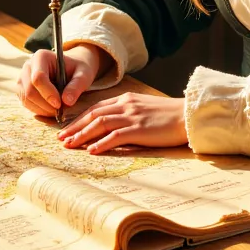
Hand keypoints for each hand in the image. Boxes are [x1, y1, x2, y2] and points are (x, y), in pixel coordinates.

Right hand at [17, 44, 108, 117]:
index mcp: (42, 56)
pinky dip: (38, 110)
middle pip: (29, 90)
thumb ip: (77, 85)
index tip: (60, 104)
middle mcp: (28, 65)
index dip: (48, 93)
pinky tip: (50, 109)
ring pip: (26, 99)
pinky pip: (26, 103)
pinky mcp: (21, 89)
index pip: (38, 77)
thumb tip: (67, 101)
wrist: (71, 69)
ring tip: (57, 110)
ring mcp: (22, 78)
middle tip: (60, 111)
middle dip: (45, 104)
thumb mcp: (83, 74)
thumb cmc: (77, 70)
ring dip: (42, 109)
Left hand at [59, 92, 186, 153]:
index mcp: (126, 99)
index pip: (96, 108)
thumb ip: (128, 113)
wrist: (188, 115)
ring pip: (99, 124)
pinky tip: (91, 151)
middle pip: (93, 114)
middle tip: (61, 138)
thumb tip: (112, 126)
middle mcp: (126, 105)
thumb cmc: (169, 115)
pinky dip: (101, 143)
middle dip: (75, 127)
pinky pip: (115, 136)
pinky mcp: (139, 129)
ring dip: (82, 135)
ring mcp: (132, 116)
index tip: (68, 128)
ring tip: (69, 145)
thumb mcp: (144, 108)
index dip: (80, 118)